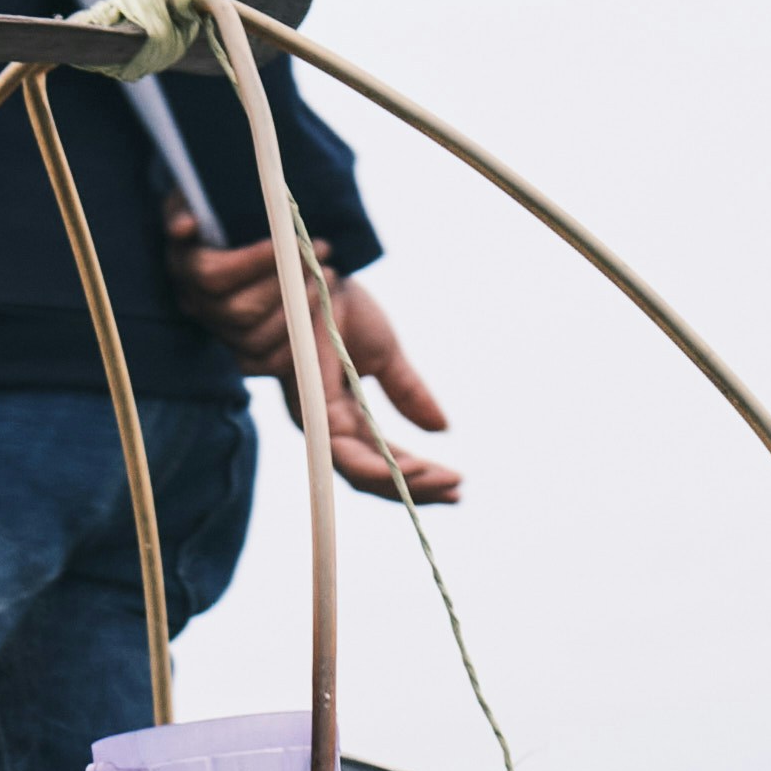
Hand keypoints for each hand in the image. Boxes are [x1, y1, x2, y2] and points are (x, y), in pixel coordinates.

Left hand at [162, 221, 463, 502]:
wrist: (285, 232)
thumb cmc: (328, 294)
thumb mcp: (377, 343)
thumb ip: (403, 389)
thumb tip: (442, 429)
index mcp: (315, 401)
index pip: (354, 463)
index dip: (402, 480)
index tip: (458, 485)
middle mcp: (278, 384)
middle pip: (329, 451)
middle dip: (388, 463)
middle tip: (445, 473)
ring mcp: (237, 343)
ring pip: (261, 342)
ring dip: (305, 297)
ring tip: (321, 270)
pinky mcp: (203, 286)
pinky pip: (224, 283)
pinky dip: (257, 259)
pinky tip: (296, 248)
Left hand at [311, 278, 462, 503]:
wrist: (319, 278)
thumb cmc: (341, 311)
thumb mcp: (386, 356)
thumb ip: (408, 393)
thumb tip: (442, 429)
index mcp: (344, 417)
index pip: (383, 461)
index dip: (418, 477)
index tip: (458, 484)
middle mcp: (328, 427)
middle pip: (373, 476)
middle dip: (417, 489)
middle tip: (458, 492)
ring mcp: (317, 422)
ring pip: (361, 473)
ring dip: (405, 483)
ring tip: (445, 483)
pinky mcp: (312, 412)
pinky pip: (345, 454)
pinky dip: (380, 467)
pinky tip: (410, 470)